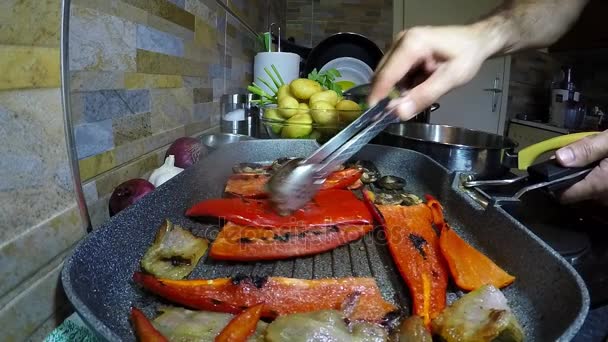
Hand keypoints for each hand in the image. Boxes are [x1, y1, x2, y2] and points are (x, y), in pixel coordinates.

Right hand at [368, 24, 498, 119]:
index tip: (373, 117)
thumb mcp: (451, 79)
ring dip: (398, 89)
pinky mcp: (401, 48)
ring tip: (422, 89)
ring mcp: (399, 43)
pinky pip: (394, 72)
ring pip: (387, 75)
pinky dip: (403, 83)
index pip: (386, 75)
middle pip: (382, 75)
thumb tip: (398, 113)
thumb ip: (424, 96)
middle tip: (405, 109)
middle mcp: (400, 40)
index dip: (377, 97)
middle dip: (389, 95)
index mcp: (411, 44)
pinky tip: (420, 82)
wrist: (475, 40)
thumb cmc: (467, 56)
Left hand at [556, 130, 607, 204]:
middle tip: (590, 158)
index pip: (564, 196)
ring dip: (592, 180)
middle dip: (577, 176)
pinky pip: (603, 194)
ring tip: (603, 162)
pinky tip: (607, 170)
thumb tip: (558, 158)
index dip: (555, 183)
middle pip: (577, 193)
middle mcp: (605, 199)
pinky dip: (603, 183)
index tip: (554, 170)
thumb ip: (587, 149)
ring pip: (591, 194)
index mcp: (599, 184)